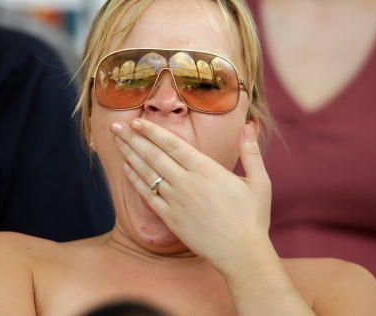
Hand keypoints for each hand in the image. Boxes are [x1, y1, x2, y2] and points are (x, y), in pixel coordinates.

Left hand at [111, 118, 273, 272]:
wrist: (241, 254)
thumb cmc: (253, 218)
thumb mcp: (259, 182)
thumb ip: (250, 152)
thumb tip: (248, 125)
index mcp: (206, 170)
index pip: (172, 144)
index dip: (151, 131)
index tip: (136, 121)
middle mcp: (186, 183)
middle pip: (153, 155)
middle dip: (132, 139)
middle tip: (115, 127)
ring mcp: (176, 201)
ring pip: (147, 173)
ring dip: (130, 155)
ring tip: (116, 142)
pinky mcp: (170, 218)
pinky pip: (147, 195)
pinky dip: (136, 180)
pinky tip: (127, 169)